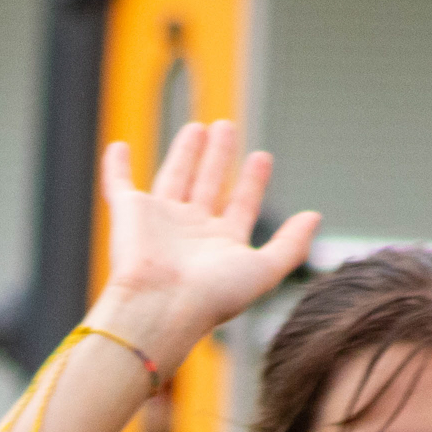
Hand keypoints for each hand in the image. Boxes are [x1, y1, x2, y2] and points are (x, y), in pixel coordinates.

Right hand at [96, 120, 319, 360]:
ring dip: (185, 153)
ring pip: (174, 178)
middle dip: (219, 157)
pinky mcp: (129, 213)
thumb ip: (290, 245)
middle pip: (207, 185)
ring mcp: (158, 222)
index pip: (240, 206)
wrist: (160, 305)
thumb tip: (315, 217)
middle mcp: (190, 232)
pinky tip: (118, 147)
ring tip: (198, 126)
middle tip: (227, 127)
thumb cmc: (212, 296)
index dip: (252, 182)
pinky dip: (116, 166)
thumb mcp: (264, 270)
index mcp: (220, 245)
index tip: (262, 157)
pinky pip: (119, 184)